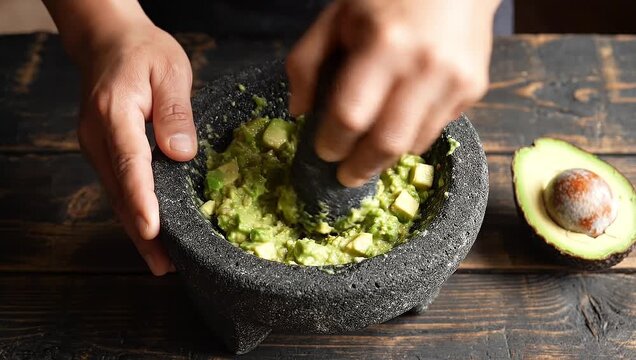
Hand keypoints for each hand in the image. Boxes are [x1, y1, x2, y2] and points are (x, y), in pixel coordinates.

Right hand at [44, 0, 196, 275]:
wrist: (108, 42)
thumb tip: (180, 154)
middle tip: (164, 266)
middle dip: (141, 232)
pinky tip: (149, 232)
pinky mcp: (103, 151)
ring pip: (116, 195)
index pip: (130, 163)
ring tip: (161, 262)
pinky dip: (132, 211)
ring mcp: (96, 146)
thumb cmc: (143, 52)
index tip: (153, 230)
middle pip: (120, 191)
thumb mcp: (170, 71)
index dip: (141, 200)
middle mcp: (98, 136)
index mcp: (116, 114)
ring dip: (136, 229)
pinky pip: (118, 186)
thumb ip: (175, 113)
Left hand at [287, 0, 498, 186]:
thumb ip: (305, 63)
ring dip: (386, 154)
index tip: (323, 152)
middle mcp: (425, 67)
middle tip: (345, 176)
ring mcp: (455, 80)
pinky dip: (412, 135)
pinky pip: (436, 130)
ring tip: (370, 150)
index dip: (332, 143)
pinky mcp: (474, 89)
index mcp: (383, 44)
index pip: (350, 116)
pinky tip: (400, 119)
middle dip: (360, 168)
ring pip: (414, 144)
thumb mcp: (335, 16)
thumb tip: (298, 113)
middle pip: (386, 143)